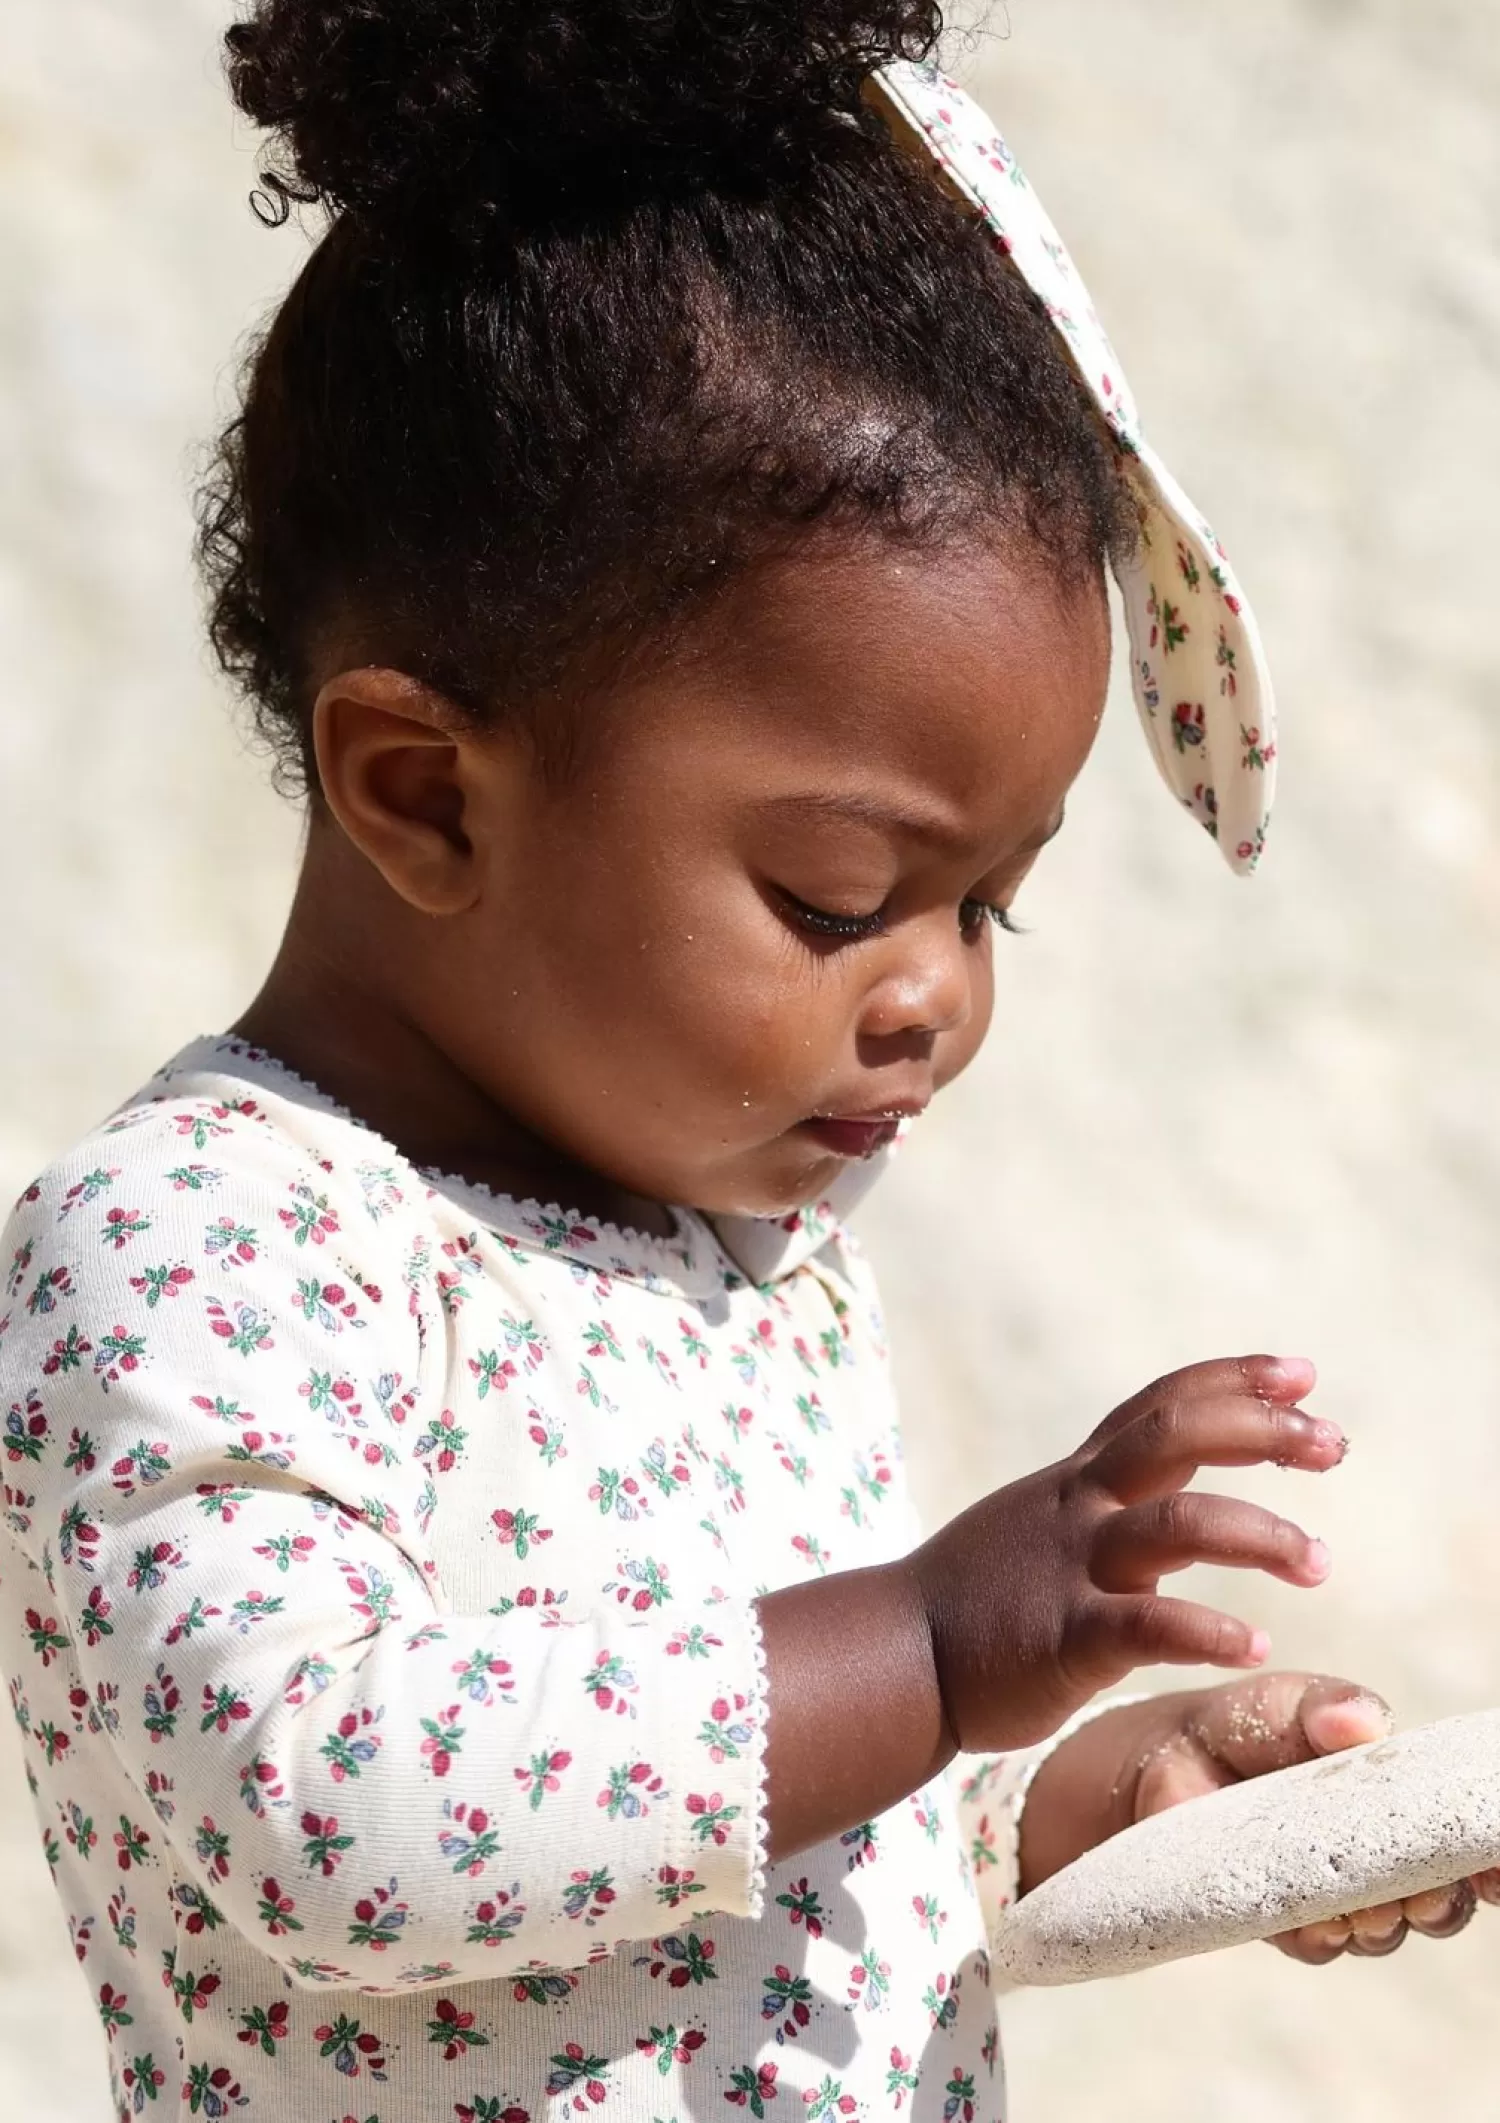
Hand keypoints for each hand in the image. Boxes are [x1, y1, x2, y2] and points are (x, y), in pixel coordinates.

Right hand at [910, 1354, 1342, 1756]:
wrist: (892, 1656)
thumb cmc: (976, 1600)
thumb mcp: (1040, 1521)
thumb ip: (1103, 1498)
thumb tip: (1170, 1479)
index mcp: (1077, 1479)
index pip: (1162, 1404)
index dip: (1233, 1379)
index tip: (1302, 1373)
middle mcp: (1078, 1507)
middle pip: (1176, 1436)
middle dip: (1262, 1429)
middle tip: (1333, 1443)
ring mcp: (1070, 1568)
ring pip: (1177, 1524)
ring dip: (1260, 1534)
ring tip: (1319, 1562)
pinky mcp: (1064, 1640)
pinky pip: (1147, 1626)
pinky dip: (1206, 1631)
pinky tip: (1254, 1645)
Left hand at [1130, 1674, 1480, 1960]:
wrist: (1163, 1757)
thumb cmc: (1243, 1724)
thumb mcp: (1286, 1702)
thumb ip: (1328, 1707)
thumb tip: (1364, 1722)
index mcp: (1397, 1796)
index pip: (1463, 1839)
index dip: (1489, 1861)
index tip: (1494, 1873)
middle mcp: (1379, 1854)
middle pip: (1441, 1898)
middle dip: (1441, 1901)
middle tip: (1423, 1894)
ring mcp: (1335, 1892)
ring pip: (1383, 1928)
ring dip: (1381, 1920)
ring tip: (1365, 1906)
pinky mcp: (1285, 1918)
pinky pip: (1317, 1942)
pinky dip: (1321, 1933)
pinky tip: (1316, 1918)